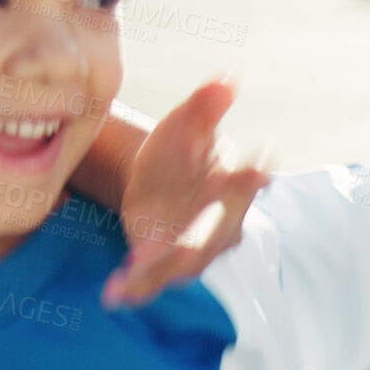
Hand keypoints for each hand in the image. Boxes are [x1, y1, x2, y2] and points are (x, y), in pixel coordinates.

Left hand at [104, 77, 270, 308]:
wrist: (162, 182)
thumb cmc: (182, 150)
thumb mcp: (187, 124)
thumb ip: (205, 106)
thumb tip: (229, 74)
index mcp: (232, 183)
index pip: (247, 179)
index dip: (251, 175)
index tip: (257, 169)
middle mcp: (222, 221)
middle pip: (215, 232)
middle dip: (198, 241)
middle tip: (177, 249)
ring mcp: (197, 247)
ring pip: (184, 262)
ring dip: (159, 271)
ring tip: (131, 274)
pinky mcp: (169, 264)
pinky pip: (155, 280)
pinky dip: (137, 287)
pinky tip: (112, 294)